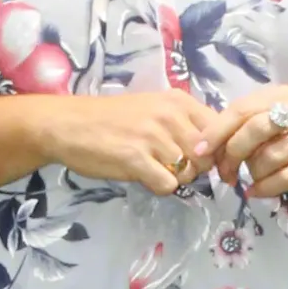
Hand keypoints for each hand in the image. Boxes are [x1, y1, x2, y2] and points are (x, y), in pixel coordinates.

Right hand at [38, 91, 216, 195]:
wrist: (68, 124)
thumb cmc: (111, 118)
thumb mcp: (153, 109)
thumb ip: (183, 123)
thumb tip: (212, 150)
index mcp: (178, 101)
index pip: (219, 130)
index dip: (216, 151)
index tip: (201, 160)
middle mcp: (169, 116)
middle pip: (207, 156)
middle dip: (195, 168)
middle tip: (172, 167)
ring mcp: (153, 137)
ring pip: (189, 173)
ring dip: (175, 178)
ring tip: (153, 169)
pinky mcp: (136, 159)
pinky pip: (168, 185)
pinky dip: (160, 187)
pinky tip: (143, 177)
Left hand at [193, 84, 287, 205]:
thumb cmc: (285, 146)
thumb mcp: (258, 133)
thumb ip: (234, 133)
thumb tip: (202, 149)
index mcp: (280, 95)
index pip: (241, 109)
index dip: (216, 131)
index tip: (199, 152)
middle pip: (255, 128)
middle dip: (233, 154)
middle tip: (225, 173)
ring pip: (268, 156)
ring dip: (252, 173)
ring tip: (250, 180)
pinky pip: (283, 178)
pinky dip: (264, 188)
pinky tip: (256, 192)